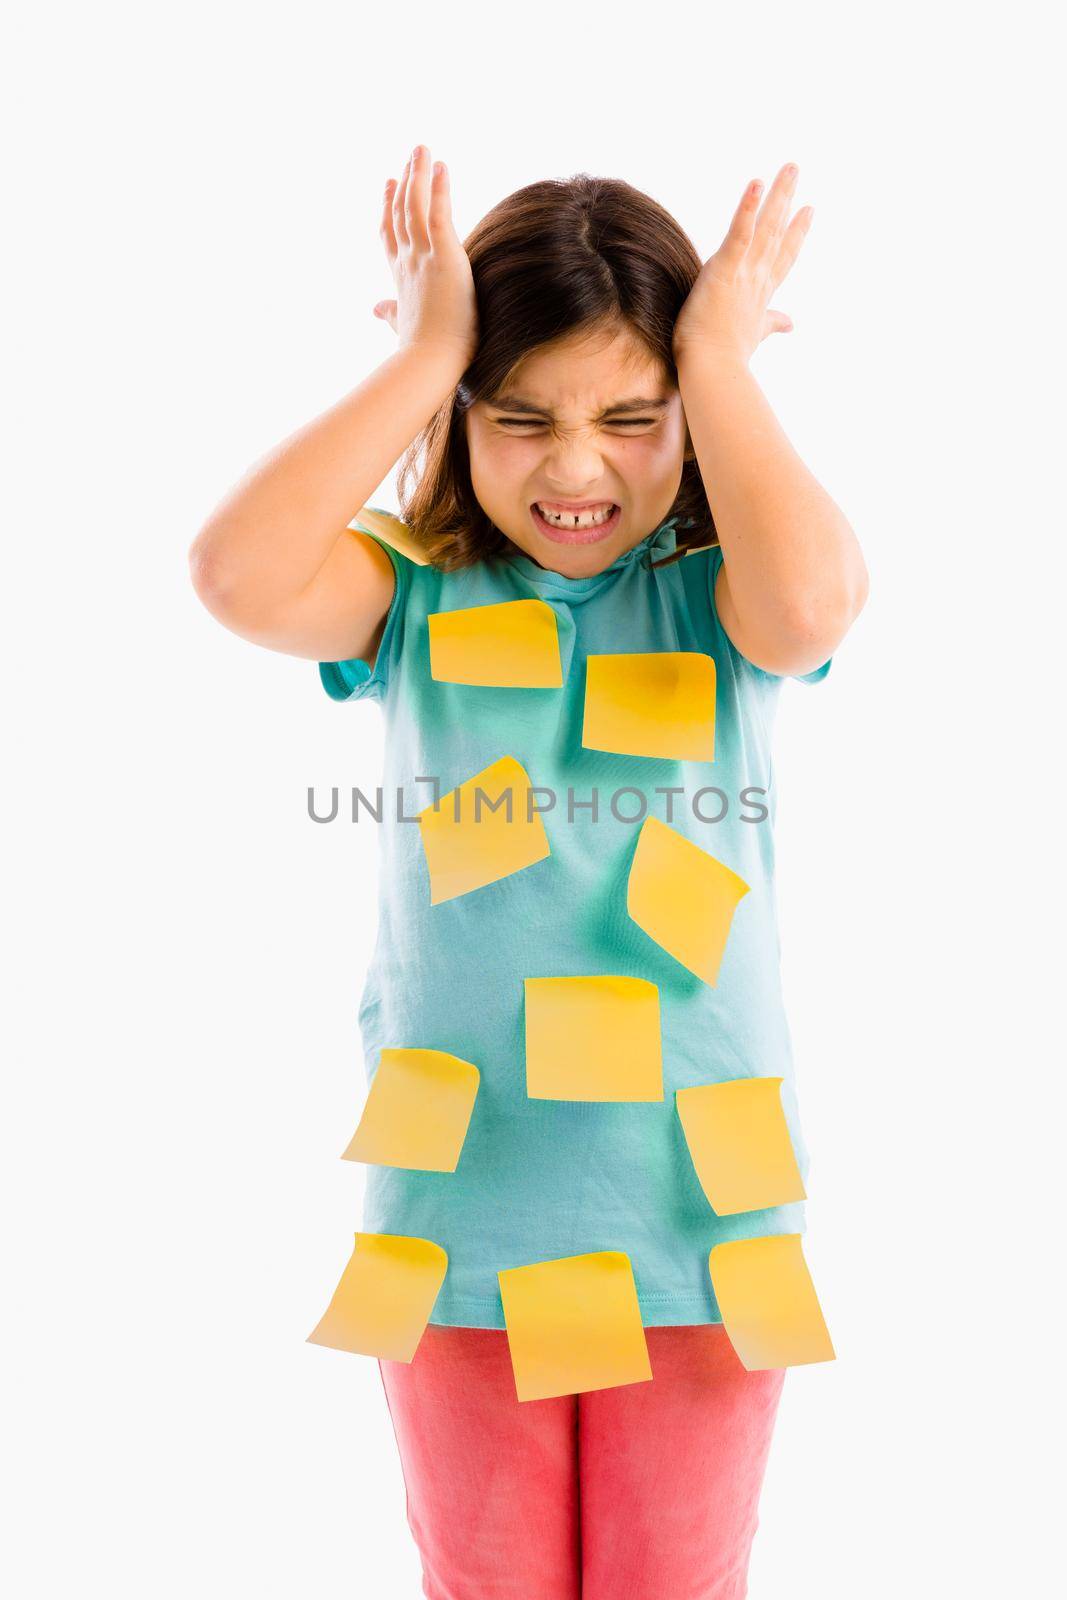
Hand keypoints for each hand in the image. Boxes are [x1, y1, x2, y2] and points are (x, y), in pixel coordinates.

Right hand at [373, 145, 478, 367]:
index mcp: (400, 277)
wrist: (430, 362)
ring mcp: (423, 257)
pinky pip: (440, 213)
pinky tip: (441, 167)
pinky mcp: (444, 256)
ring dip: (418, 175)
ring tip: (423, 150)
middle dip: (405, 182)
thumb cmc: (421, 352)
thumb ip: (390, 313)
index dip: (388, 208)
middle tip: (410, 156)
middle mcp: (407, 261)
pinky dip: (439, 189)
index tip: (388, 184)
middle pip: (401, 212)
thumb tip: (377, 310)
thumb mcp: (402, 326)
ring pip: (416, 206)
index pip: (391, 234)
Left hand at [672, 163, 813, 366]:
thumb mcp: (754, 335)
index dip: (795, 233)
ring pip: (764, 227)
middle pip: (777, 233)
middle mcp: (757, 279)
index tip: (808, 210)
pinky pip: (738, 235)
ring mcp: (744, 274)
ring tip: (788, 167)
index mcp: (761, 293)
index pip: (782, 257)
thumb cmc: (727, 359)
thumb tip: (790, 323)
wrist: (713, 371)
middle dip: (786, 200)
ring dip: (777, 195)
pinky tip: (756, 183)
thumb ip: (772, 324)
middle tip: (794, 169)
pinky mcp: (724, 270)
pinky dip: (747, 209)